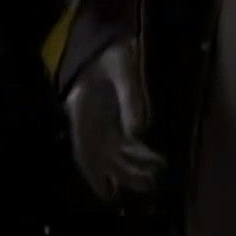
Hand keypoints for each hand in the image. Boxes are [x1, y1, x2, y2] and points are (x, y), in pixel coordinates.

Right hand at [63, 41, 162, 201]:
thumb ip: (131, 98)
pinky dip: (132, 154)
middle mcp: (87, 120)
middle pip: (101, 155)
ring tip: (153, 176)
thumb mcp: (124, 68)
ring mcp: (98, 120)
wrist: (107, 42)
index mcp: (82, 109)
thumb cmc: (113, 53)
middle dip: (122, 173)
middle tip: (148, 183)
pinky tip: (148, 161)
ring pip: (110, 151)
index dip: (94, 174)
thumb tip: (138, 132)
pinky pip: (118, 142)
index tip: (108, 193)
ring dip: (129, 166)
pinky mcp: (110, 118)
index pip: (85, 149)